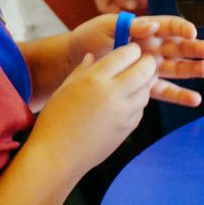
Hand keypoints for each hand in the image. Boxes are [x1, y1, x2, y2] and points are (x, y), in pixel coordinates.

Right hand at [32, 42, 158, 175]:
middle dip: (148, 62)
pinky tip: (131, 98)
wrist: (57, 156)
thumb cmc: (55, 120)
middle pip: (144, 71)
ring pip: (146, 91)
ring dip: (146, 82)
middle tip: (146, 59)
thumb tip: (92, 57)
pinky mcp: (127, 129)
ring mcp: (123, 114)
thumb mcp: (65, 88)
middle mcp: (113, 94)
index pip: (124, 55)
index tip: (132, 48)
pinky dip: (140, 100)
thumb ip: (82, 70)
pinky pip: (140, 109)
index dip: (132, 49)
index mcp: (94, 79)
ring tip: (140, 77)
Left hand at [68, 13, 203, 107]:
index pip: (168, 27)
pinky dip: (180, 95)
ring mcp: (148, 68)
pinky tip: (195, 99)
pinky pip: (165, 91)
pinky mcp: (144, 86)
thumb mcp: (106, 26)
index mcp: (143, 30)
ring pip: (176, 69)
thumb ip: (130, 26)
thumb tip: (152, 26)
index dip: (181, 28)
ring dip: (192, 70)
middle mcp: (150, 48)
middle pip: (177, 47)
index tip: (192, 32)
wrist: (72, 62)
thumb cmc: (88, 38)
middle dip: (193, 48)